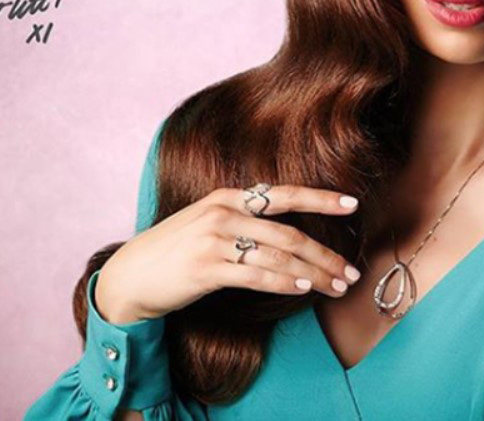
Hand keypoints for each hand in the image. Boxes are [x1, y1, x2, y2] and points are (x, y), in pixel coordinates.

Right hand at [94, 185, 360, 323]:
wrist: (132, 273)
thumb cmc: (174, 249)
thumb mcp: (206, 221)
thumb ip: (241, 220)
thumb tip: (285, 234)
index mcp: (226, 197)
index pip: (283, 194)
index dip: (320, 199)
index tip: (352, 204)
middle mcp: (223, 212)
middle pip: (288, 231)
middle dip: (325, 253)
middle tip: (351, 271)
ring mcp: (214, 239)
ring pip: (278, 255)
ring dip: (313, 273)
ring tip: (336, 286)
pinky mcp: (207, 268)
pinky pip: (256, 275)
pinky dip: (284, 282)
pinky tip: (304, 289)